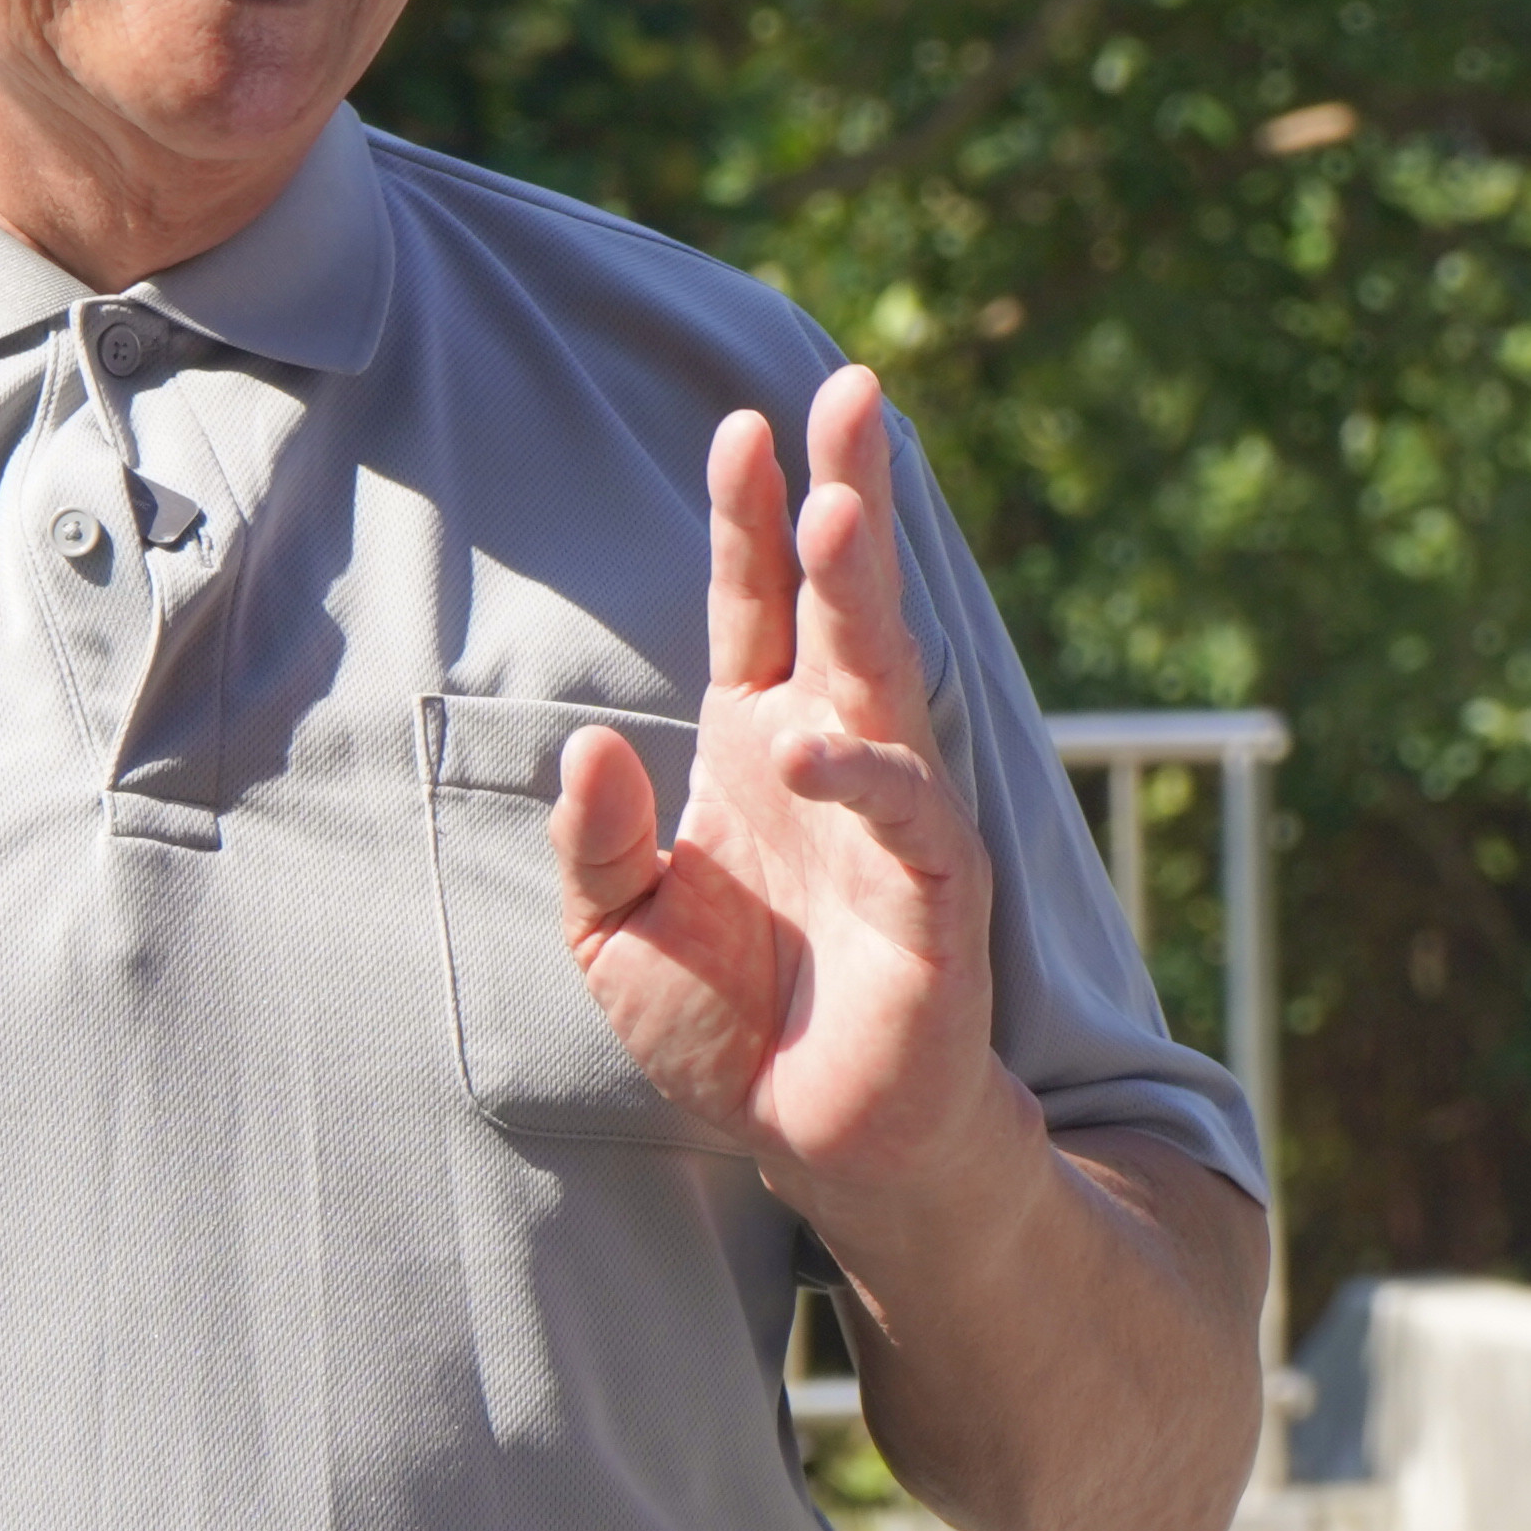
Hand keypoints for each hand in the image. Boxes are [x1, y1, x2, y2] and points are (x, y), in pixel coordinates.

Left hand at [553, 360, 1019, 1205]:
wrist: (816, 1139)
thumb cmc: (728, 1024)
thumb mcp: (614, 929)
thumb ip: (595, 838)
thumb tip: (597, 743)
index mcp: (763, 742)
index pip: (759, 606)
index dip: (751, 518)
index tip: (745, 421)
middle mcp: (838, 757)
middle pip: (846, 602)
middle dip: (849, 494)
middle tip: (853, 390)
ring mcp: (896, 820)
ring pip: (888, 679)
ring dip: (867, 593)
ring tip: (841, 507)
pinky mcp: (936, 898)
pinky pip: (910, 818)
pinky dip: (865, 778)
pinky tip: (806, 747)